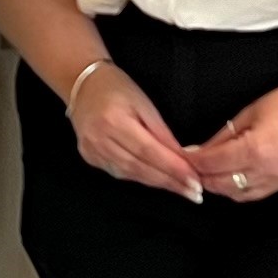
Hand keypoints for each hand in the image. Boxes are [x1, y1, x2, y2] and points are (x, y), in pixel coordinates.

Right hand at [67, 63, 203, 199]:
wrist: (83, 86)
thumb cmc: (117, 89)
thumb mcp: (145, 104)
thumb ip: (162, 133)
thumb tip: (183, 158)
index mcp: (114, 121)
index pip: (149, 151)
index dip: (173, 168)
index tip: (195, 180)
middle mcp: (99, 140)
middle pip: (139, 167)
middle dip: (169, 181)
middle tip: (194, 192)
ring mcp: (92, 151)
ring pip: (130, 174)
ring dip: (157, 183)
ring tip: (181, 190)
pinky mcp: (90, 158)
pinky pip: (119, 173)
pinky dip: (141, 178)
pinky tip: (157, 181)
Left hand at [185, 76, 277, 206]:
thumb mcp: (252, 110)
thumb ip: (225, 134)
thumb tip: (202, 149)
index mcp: (255, 150)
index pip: (211, 164)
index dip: (192, 160)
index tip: (180, 156)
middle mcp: (267, 172)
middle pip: (220, 185)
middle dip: (200, 176)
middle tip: (187, 165)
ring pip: (236, 195)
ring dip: (218, 186)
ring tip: (206, 172)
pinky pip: (255, 194)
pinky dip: (238, 189)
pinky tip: (230, 177)